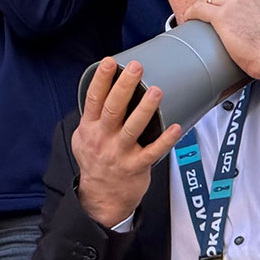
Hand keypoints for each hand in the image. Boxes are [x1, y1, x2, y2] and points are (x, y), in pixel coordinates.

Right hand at [72, 58, 184, 228]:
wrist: (101, 197)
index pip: (94, 99)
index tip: (110, 62)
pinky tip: (176, 128)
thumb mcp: (83, 138)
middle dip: (125, 87)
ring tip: (156, 92)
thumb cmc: (96, 163)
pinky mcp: (136, 166)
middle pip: (113, 109)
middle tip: (136, 68)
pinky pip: (153, 152)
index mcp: (90, 128)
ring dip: (145, 109)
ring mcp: (120, 153)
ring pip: (132, 128)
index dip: (101, 80)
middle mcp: (103, 139)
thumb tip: (102, 89)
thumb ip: (92, 116)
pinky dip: (165, 140)